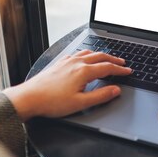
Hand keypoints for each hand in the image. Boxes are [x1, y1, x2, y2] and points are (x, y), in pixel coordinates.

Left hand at [3, 50, 131, 120]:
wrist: (29, 98)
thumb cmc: (52, 102)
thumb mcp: (81, 103)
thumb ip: (101, 96)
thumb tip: (115, 90)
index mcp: (84, 71)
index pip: (107, 68)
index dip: (120, 70)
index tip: (128, 71)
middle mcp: (76, 62)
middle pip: (100, 57)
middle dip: (113, 59)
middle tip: (122, 62)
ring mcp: (66, 61)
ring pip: (88, 53)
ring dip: (100, 55)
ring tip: (107, 58)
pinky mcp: (59, 63)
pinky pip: (77, 54)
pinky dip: (86, 54)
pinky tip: (84, 58)